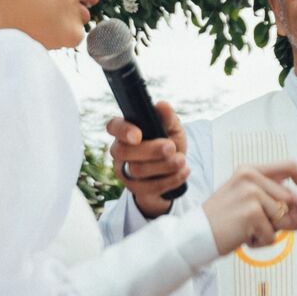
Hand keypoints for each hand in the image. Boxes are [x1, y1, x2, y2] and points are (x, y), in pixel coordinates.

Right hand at [106, 101, 188, 218]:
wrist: (174, 172)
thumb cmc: (169, 145)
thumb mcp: (173, 130)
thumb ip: (168, 118)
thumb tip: (161, 105)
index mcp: (126, 131)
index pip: (113, 126)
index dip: (122, 130)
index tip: (138, 135)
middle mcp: (120, 151)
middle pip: (124, 151)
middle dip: (150, 150)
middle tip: (171, 147)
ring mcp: (126, 172)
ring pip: (137, 170)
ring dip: (164, 165)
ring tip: (181, 160)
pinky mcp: (136, 189)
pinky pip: (149, 187)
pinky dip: (170, 179)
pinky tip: (183, 171)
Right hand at [202, 161, 296, 255]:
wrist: (194, 237)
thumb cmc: (222, 223)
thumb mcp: (249, 204)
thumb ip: (276, 203)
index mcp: (249, 169)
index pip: (290, 167)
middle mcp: (250, 176)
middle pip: (290, 199)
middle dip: (292, 219)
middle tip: (272, 232)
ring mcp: (251, 193)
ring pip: (282, 218)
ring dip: (270, 233)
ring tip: (247, 233)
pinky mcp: (251, 212)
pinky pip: (271, 234)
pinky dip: (261, 243)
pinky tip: (242, 239)